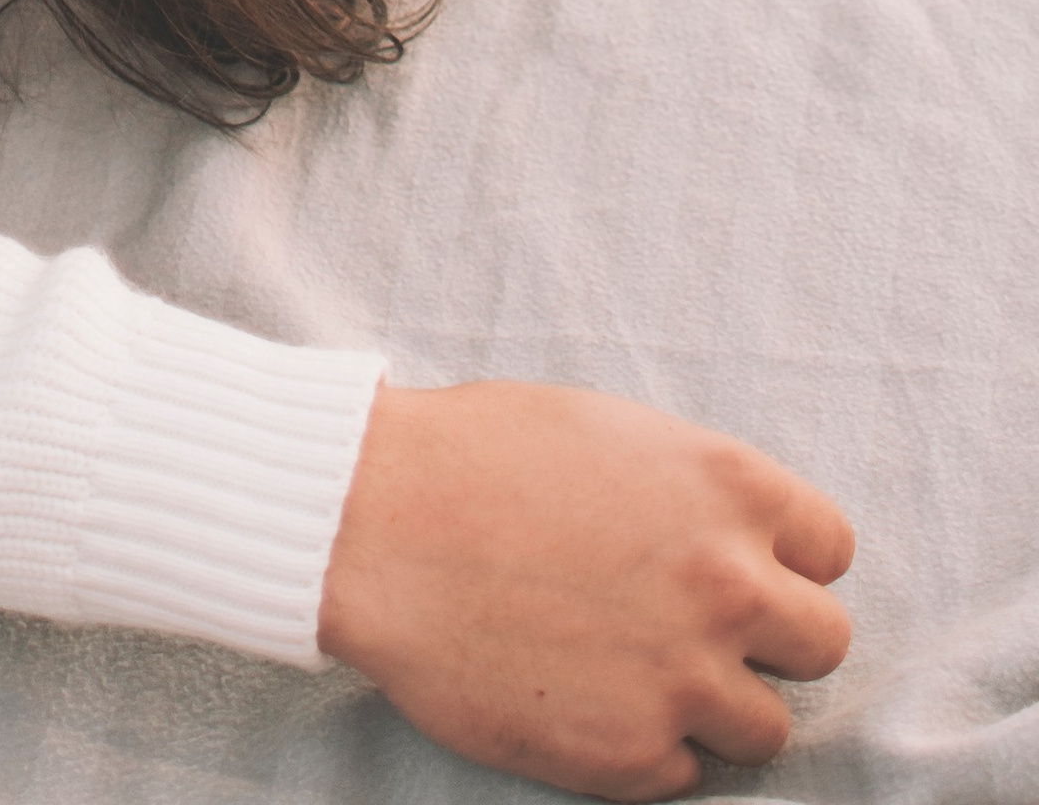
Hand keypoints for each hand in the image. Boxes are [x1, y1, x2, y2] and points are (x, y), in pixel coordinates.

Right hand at [318, 379, 853, 797]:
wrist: (373, 524)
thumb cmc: (473, 459)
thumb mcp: (606, 433)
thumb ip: (692, 493)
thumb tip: (737, 542)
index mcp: (729, 488)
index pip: (831, 550)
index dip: (784, 562)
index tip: (740, 569)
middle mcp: (730, 584)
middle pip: (822, 645)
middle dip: (767, 642)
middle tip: (695, 632)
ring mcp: (688, 677)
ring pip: (766, 729)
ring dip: (712, 707)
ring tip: (633, 673)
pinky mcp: (635, 753)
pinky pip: (683, 772)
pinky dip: (643, 746)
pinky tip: (581, 698)